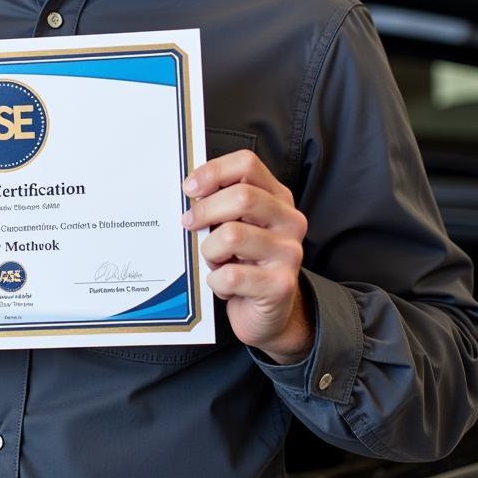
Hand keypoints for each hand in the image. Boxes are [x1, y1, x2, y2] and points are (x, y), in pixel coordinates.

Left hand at [181, 150, 312, 362]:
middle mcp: (290, 220)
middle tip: (188, 223)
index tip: (189, 187)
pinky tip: (224, 285)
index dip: (214, 171)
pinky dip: (216, 281)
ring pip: (231, 236)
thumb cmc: (244, 261)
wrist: (268, 312)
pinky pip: (230, 276)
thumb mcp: (236, 224)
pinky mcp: (280, 285)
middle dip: (205, 210)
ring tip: (214, 260)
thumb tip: (189, 189)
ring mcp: (289, 253)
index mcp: (278, 197)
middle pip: (242, 197)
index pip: (248, 164)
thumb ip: (221, 202)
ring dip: (210, 251)